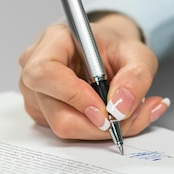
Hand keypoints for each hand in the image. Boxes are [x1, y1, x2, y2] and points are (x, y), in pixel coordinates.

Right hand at [19, 12, 169, 139]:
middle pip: (54, 111)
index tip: (105, 110)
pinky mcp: (42, 113)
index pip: (46, 73)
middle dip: (95, 123)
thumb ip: (136, 78)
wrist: (108, 56)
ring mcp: (35, 94)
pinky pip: (67, 132)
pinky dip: (94, 130)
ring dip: (98, 128)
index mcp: (53, 41)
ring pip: (62, 126)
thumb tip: (120, 108)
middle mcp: (35, 68)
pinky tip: (109, 116)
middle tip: (126, 116)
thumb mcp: (139, 55)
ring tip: (124, 113)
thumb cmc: (116, 50)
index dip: (74, 96)